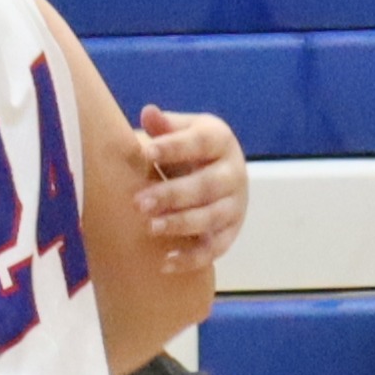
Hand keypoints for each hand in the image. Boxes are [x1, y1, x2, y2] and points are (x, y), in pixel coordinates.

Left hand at [120, 104, 248, 264]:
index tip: (147, 152)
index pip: (200, 143)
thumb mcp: (181, 132)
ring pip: (211, 218)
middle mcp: (234, 173)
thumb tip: (149, 113)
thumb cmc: (189, 151)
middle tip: (139, 202)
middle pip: (206, 186)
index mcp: (220, 141)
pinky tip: (165, 262)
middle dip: (173, 195)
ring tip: (150, 227)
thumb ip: (165, 127)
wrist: (219, 175)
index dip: (175, 147)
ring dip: (181, 224)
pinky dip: (192, 258)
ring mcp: (236, 205)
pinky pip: (215, 249)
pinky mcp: (231, 232)